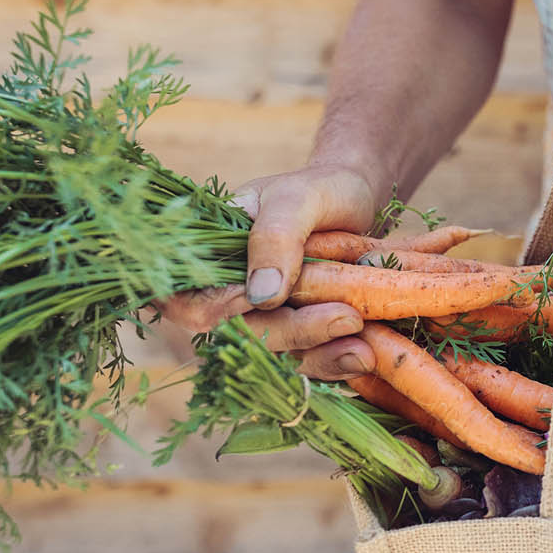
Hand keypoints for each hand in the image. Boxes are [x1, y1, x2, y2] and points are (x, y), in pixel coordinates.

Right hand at [157, 164, 380, 379]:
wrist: (357, 200)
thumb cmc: (319, 189)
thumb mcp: (296, 199)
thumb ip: (274, 238)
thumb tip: (260, 296)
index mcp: (209, 259)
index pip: (186, 302)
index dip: (217, 311)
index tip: (268, 299)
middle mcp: (231, 297)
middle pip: (242, 337)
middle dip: (293, 333)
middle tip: (347, 318)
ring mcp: (267, 320)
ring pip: (279, 358)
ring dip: (321, 355)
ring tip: (364, 347)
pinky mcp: (301, 336)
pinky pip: (309, 363)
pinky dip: (337, 362)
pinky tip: (366, 353)